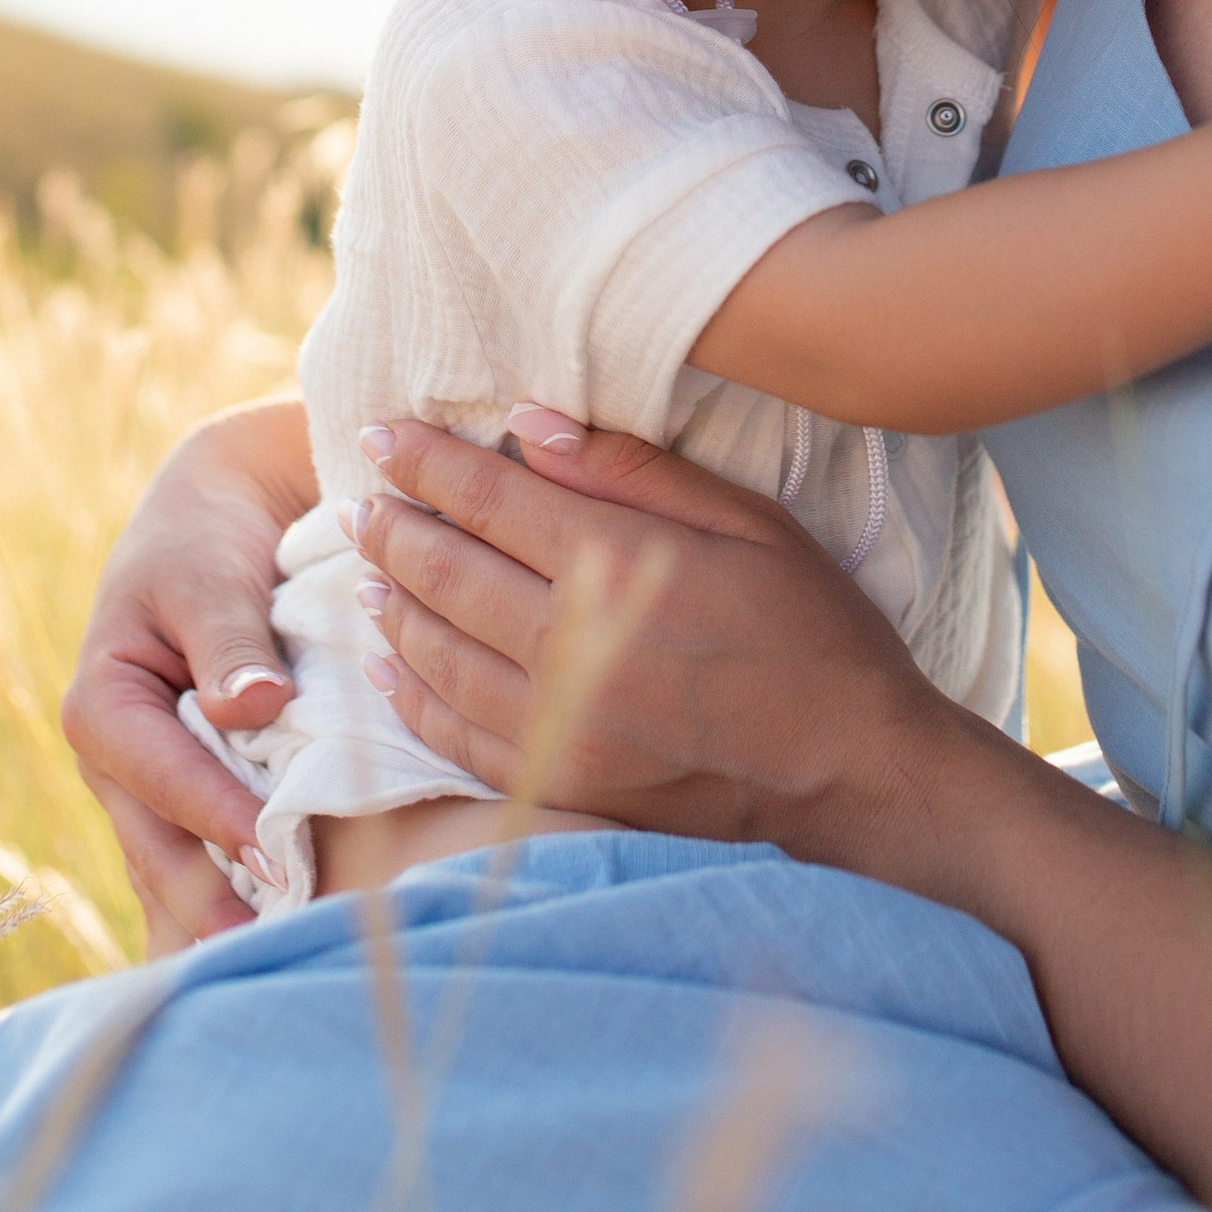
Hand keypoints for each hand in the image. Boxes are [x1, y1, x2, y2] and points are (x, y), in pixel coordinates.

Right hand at [59, 394, 313, 952]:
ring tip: (260, 971)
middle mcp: (113, 763)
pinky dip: (219, 906)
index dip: (216, 816)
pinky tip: (255, 956)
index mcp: (101, 706)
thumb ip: (228, 642)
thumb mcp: (207, 576)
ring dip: (210, 921)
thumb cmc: (204, 541)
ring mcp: (143, 791)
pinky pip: (194, 865)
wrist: (211, 519)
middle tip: (261, 955)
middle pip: (154, 848)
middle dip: (204, 905)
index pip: (162, 777)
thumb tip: (254, 706)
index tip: (272, 856)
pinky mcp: (182, 800)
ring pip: (169, 872)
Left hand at [345, 411, 969, 858]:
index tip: (380, 434)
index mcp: (620, 565)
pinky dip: (411, 695)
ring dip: (392, 605)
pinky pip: (458, 736)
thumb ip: (633, 471)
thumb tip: (529, 424)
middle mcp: (575, 646)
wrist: (853, 771)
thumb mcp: (748, 523)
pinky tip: (389, 665)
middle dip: (393, 528)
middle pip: (449, 573)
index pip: (490, 499)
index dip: (427, 462)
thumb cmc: (815, 633)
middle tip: (359, 499)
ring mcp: (562, 726)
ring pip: (438, 655)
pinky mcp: (564, 787)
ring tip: (365, 568)